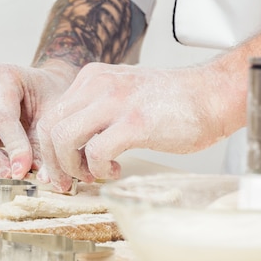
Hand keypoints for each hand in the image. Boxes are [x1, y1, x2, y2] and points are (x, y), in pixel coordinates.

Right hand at [0, 62, 77, 180]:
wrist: (42, 88)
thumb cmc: (49, 98)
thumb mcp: (54, 116)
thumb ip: (47, 145)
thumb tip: (43, 179)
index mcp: (5, 77)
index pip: (2, 117)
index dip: (13, 147)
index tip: (23, 170)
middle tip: (9, 173)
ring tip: (4, 167)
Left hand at [37, 62, 236, 187]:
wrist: (212, 96)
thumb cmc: (169, 104)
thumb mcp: (120, 98)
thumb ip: (91, 118)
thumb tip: (65, 154)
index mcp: (91, 79)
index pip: (50, 116)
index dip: (48, 150)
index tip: (58, 171)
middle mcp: (97, 85)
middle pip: (49, 128)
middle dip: (54, 163)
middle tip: (68, 181)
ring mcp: (115, 102)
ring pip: (64, 139)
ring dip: (72, 167)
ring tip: (92, 174)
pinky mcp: (133, 122)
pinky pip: (95, 152)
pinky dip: (99, 168)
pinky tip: (115, 169)